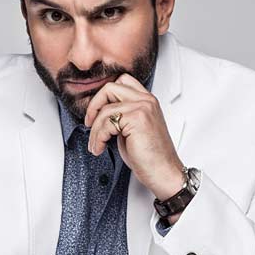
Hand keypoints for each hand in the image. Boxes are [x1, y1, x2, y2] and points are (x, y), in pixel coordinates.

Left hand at [84, 73, 184, 201]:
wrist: (164, 173)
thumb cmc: (151, 156)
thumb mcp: (134, 129)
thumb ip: (122, 116)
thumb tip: (100, 114)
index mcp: (147, 100)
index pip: (121, 81)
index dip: (104, 95)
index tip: (96, 111)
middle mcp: (146, 100)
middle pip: (110, 88)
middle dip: (94, 106)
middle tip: (89, 123)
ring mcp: (142, 108)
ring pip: (105, 109)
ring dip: (94, 130)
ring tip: (95, 144)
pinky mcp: (137, 119)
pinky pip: (106, 124)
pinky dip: (97, 138)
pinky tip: (99, 147)